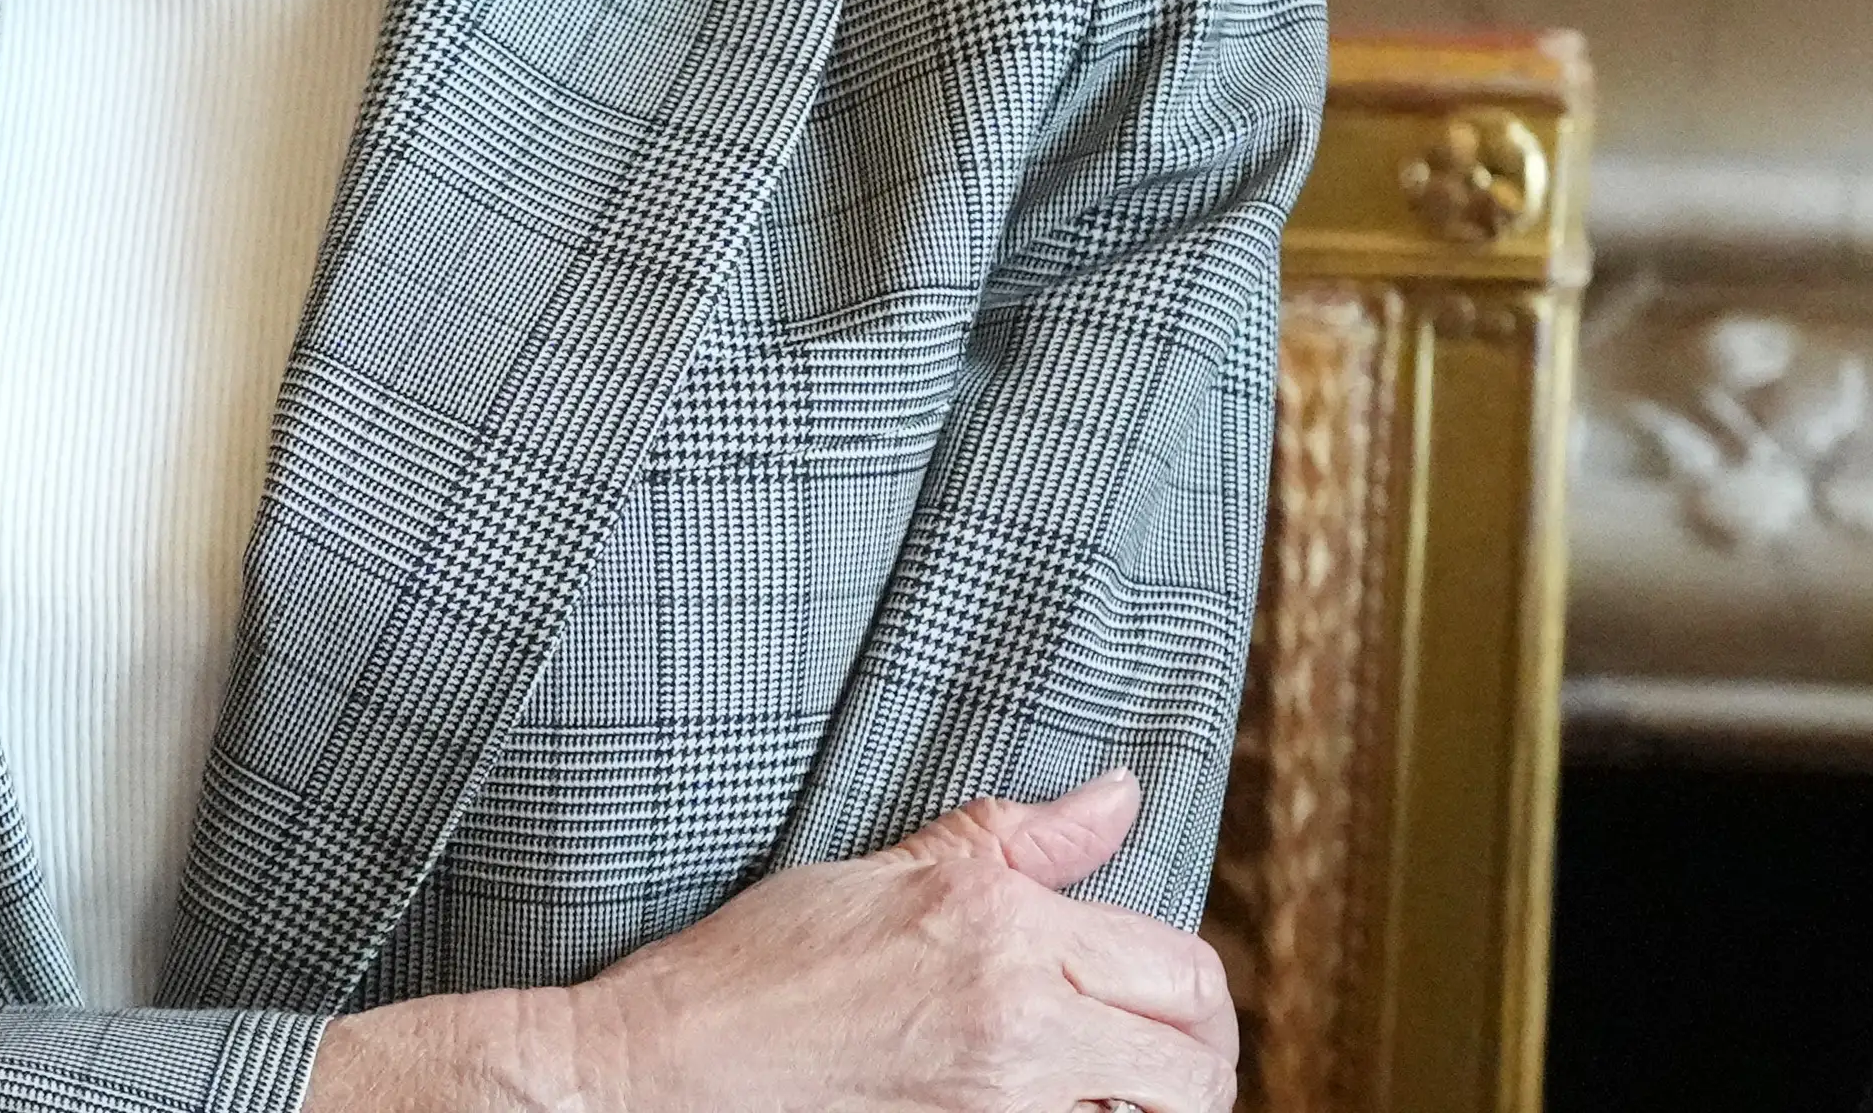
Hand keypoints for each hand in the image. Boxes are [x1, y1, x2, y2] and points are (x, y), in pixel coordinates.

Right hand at [537, 772, 1234, 1112]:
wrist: (672, 1069)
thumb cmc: (762, 964)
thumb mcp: (888, 870)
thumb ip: (1016, 837)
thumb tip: (1119, 792)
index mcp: (1006, 933)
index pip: (1183, 969)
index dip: (1197, 988)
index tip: (1170, 993)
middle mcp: (1022, 1026)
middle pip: (1194, 1061)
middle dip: (1201, 1057)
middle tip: (1167, 1053)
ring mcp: (1003, 1109)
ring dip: (1158, 1105)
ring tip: (1124, 1090)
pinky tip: (1069, 1112)